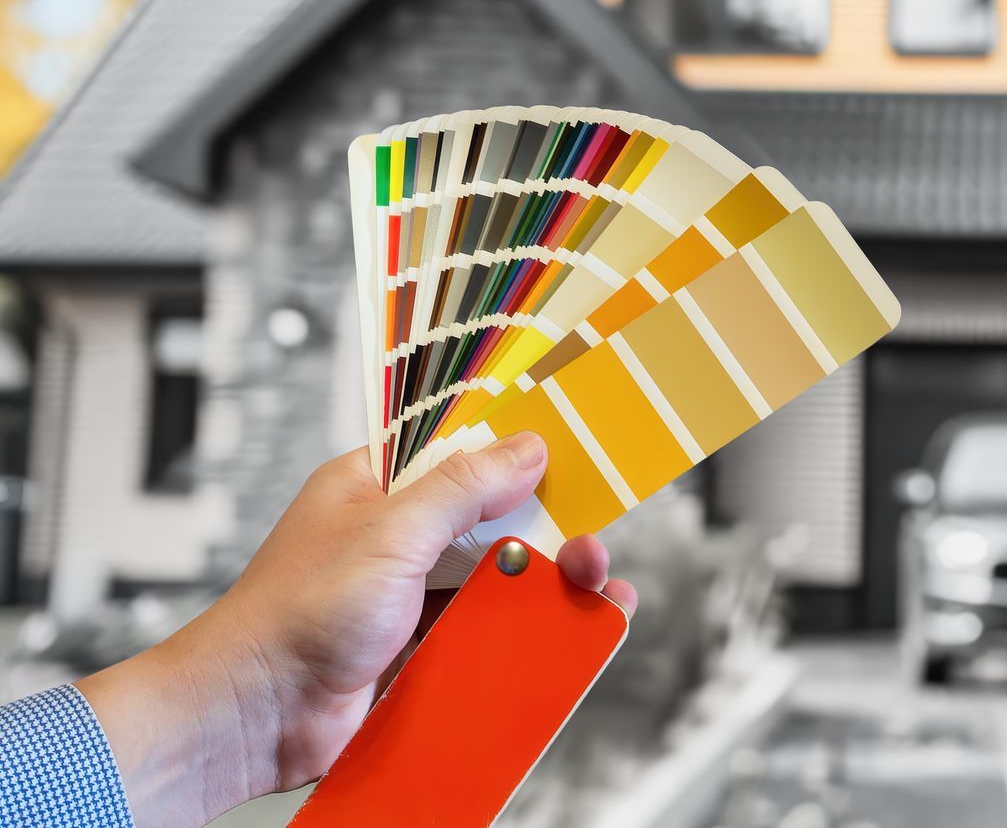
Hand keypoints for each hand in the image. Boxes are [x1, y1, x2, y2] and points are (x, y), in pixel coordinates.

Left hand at [77, 434, 636, 827]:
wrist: (252, 718)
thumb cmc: (293, 615)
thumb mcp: (390, 531)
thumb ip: (462, 488)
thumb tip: (525, 450)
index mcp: (376, 487)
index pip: (458, 451)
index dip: (514, 451)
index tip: (569, 454)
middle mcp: (394, 537)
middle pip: (490, 520)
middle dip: (546, 531)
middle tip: (589, 544)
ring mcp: (407, 595)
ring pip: (493, 580)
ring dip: (541, 586)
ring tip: (593, 589)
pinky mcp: (417, 648)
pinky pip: (482, 632)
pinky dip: (520, 634)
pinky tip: (559, 634)